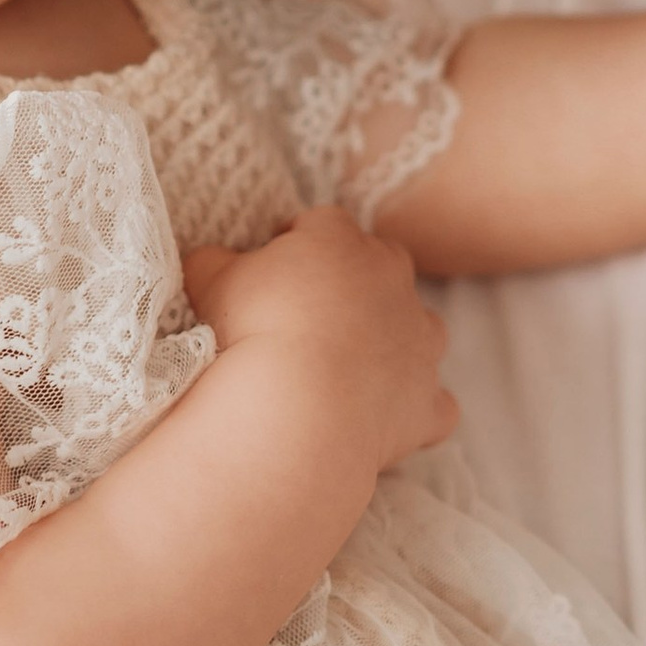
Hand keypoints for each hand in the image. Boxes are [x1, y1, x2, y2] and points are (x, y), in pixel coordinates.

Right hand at [182, 208, 456, 477]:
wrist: (299, 407)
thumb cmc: (253, 331)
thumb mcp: (210, 279)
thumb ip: (214, 259)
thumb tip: (212, 259)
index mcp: (340, 242)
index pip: (323, 225)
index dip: (299, 240)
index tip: (275, 262)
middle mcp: (393, 281)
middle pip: (384, 264)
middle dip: (356, 282)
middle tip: (314, 313)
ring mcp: (419, 341)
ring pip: (423, 329)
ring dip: (397, 340)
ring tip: (355, 365)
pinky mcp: (428, 400)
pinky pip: (435, 405)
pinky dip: (416, 409)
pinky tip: (388, 420)